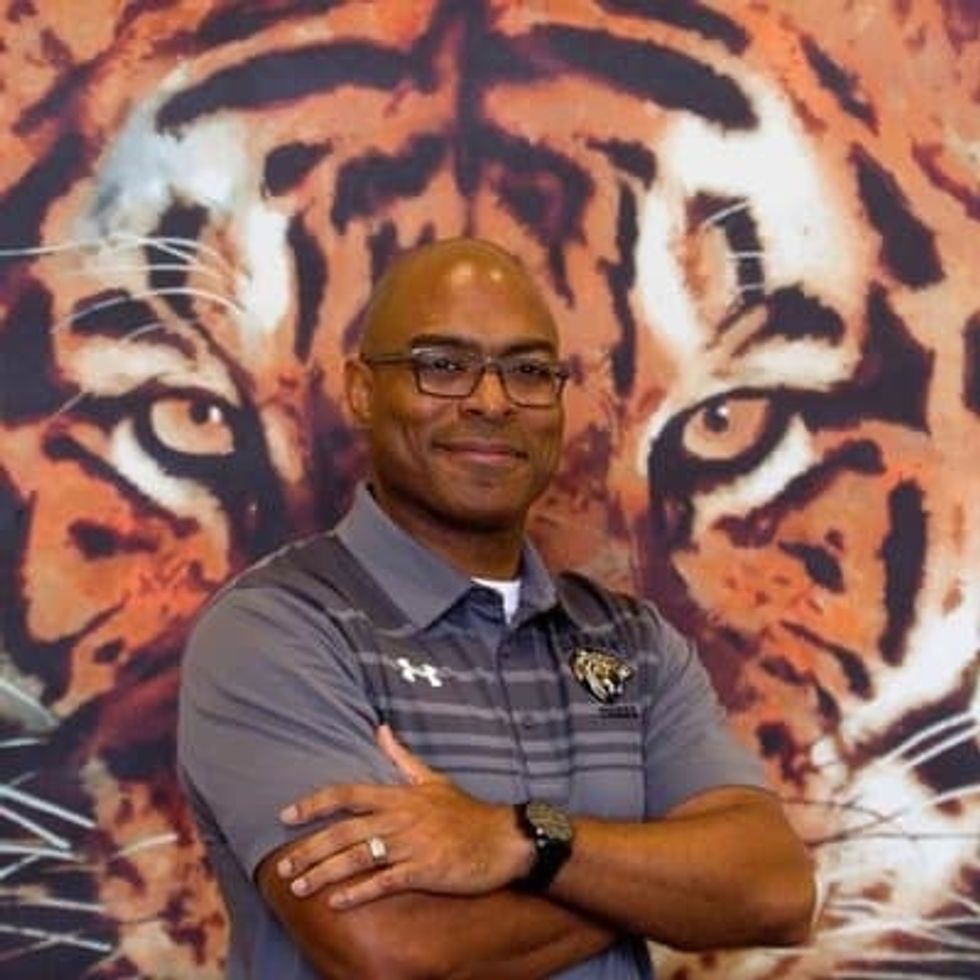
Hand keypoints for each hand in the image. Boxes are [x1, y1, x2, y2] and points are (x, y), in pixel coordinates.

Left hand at [276, 725, 532, 908]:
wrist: (503, 839)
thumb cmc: (466, 811)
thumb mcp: (433, 778)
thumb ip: (402, 757)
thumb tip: (380, 729)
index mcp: (399, 795)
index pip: (347, 793)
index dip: (315, 803)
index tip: (287, 815)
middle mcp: (400, 817)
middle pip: (345, 830)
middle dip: (310, 849)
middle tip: (283, 866)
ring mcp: (412, 845)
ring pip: (358, 857)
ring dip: (325, 873)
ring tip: (299, 887)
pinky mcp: (424, 871)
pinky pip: (384, 882)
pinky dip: (358, 892)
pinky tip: (336, 902)